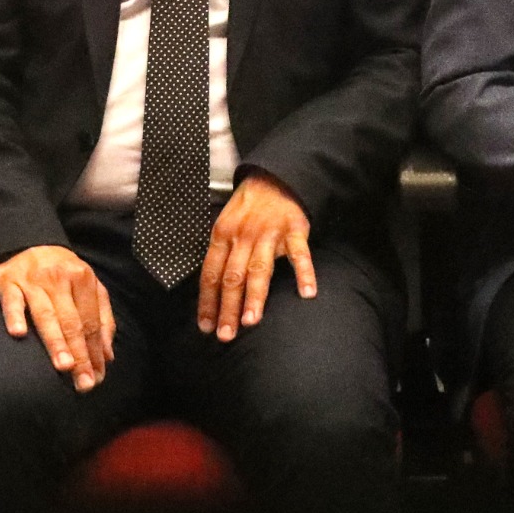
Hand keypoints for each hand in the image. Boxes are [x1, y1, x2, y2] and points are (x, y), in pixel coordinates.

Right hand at [0, 245, 114, 391]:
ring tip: (64, 365)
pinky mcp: (8, 282)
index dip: (95, 351)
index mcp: (83, 278)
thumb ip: (101, 319)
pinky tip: (19, 334)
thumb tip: (108, 355)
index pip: (90, 322)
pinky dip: (15, 316)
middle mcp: (59, 278)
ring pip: (46, 315)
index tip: (97, 377)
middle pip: (72, 322)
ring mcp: (32, 280)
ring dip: (56, 341)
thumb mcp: (88, 288)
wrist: (28, 246)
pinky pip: (12, 301)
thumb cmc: (62, 275)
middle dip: (79, 354)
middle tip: (84, 381)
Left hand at [197, 173, 316, 341]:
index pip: (210, 274)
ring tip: (250, 321)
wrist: (275, 178)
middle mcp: (243, 235)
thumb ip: (220, 253)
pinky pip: (299, 254)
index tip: (206, 326)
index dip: (207, 302)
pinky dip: (304, 273)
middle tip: (226, 335)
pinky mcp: (294, 230)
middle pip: (232, 277)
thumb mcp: (225, 224)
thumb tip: (210, 289)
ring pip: (259, 269)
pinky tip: (307, 293)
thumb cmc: (248, 207)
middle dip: (227, 308)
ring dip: (254, 297)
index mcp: (222, 235)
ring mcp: (269, 233)